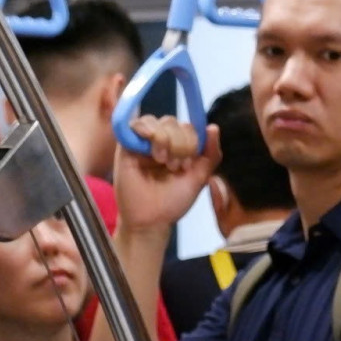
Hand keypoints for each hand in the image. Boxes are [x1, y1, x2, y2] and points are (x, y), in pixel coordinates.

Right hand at [113, 116, 222, 232]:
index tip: (187, 165)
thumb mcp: (199, 178)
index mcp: (180, 147)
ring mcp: (144, 142)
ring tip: (161, 161)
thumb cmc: (173, 201)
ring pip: (157, 121)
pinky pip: (135, 124)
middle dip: (179, 144)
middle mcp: (162, 141)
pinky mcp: (126, 145)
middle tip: (173, 167)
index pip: (189, 127)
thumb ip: (210, 154)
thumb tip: (213, 127)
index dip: (191, 142)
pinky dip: (145, 129)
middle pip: (173, 122)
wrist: (151, 219)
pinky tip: (150, 146)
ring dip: (164, 139)